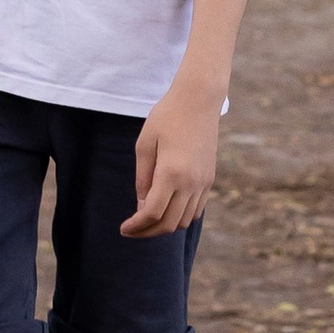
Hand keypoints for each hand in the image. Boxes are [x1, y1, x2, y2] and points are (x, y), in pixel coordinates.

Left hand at [123, 73, 219, 235]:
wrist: (199, 100)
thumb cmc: (166, 117)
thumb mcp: (145, 144)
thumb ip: (142, 178)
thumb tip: (142, 206)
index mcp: (171, 173)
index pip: (153, 213)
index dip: (137, 226)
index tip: (124, 229)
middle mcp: (191, 183)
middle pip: (169, 224)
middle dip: (148, 232)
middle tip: (132, 230)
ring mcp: (203, 183)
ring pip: (184, 221)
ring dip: (165, 226)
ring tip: (147, 219)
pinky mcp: (209, 179)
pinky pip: (196, 210)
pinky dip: (180, 216)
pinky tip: (167, 208)